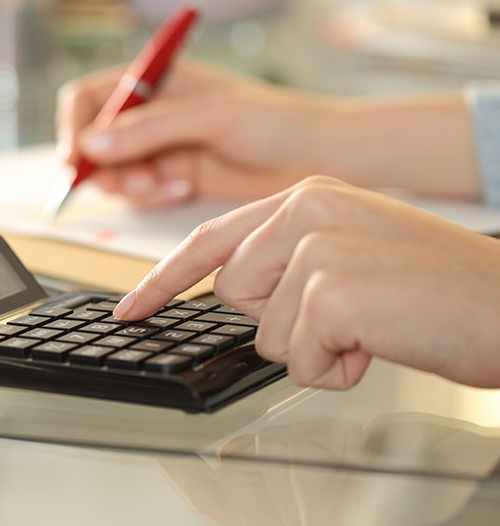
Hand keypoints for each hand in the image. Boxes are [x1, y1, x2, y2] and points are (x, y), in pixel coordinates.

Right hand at [57, 59, 479, 206]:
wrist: (319, 158)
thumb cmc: (275, 122)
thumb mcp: (209, 117)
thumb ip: (148, 130)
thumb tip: (90, 145)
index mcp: (155, 81)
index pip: (89, 99)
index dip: (75, 129)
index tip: (79, 160)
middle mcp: (152, 113)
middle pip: (93, 141)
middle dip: (106, 166)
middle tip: (134, 182)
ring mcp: (161, 147)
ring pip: (114, 172)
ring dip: (130, 186)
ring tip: (165, 187)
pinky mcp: (174, 177)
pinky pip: (141, 193)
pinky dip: (152, 198)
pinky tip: (182, 191)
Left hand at [112, 176, 499, 389]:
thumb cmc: (434, 288)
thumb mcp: (351, 250)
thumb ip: (287, 256)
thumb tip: (234, 287)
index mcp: (306, 195)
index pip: (211, 238)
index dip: (163, 278)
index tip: (131, 308)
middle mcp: (305, 207)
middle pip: (231, 291)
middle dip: (277, 318)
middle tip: (345, 310)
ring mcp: (316, 245)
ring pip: (261, 330)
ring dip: (311, 346)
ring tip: (367, 326)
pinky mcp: (330, 290)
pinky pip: (295, 359)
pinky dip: (334, 369)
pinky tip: (376, 344)